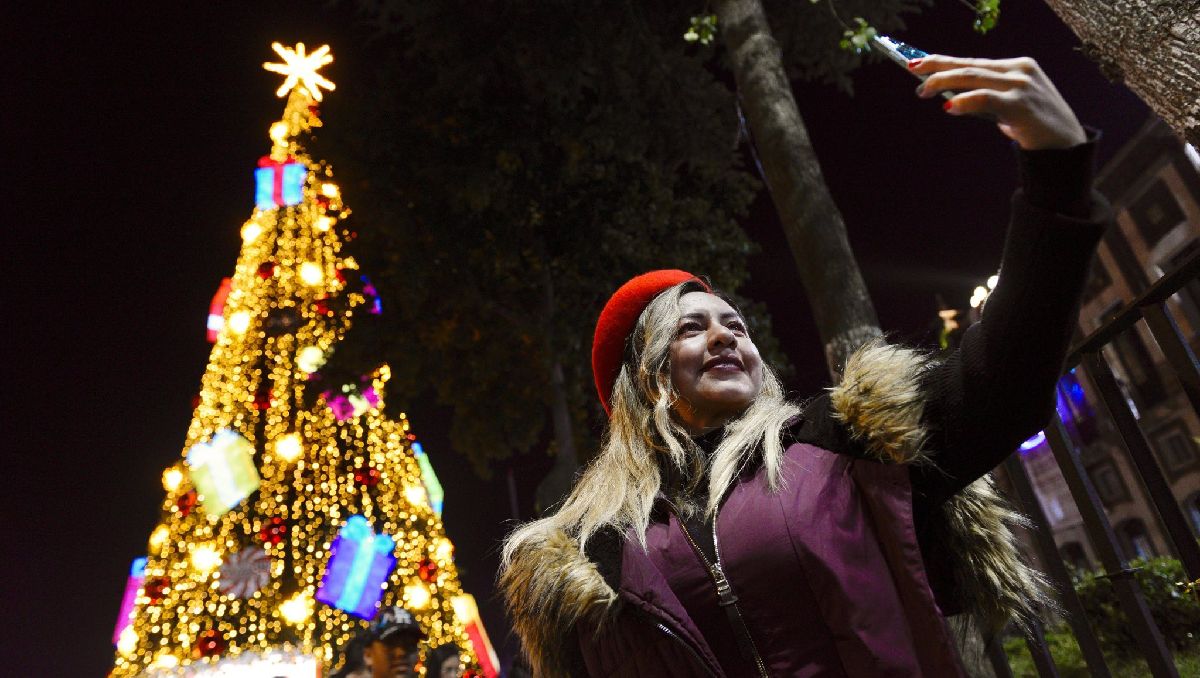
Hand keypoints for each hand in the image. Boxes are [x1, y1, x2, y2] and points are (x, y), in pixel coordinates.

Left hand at [910, 55, 1086, 150]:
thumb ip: (987, 97)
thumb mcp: (1010, 104)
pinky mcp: (1021, 104)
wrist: (1066, 147)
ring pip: (973, 76)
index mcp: (1017, 66)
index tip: (919, 62)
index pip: (973, 61)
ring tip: (923, 90)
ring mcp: (1022, 85)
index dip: (944, 61)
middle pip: (969, 64)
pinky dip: (964, 101)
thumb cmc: (1035, 127)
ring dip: (944, 81)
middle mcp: (1019, 70)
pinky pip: (985, 98)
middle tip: (913, 71)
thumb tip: (951, 97)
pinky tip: (949, 107)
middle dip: (937, 67)